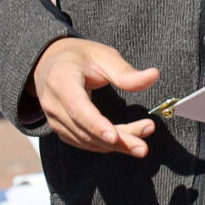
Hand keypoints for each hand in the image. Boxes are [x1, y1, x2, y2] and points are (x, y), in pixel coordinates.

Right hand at [31, 38, 160, 155]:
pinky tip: (126, 142)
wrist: (50, 63)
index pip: (77, 108)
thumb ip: (126, 71)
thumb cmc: (78, 57)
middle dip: (116, 141)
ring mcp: (55, 120)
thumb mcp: (103, 56)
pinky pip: (84, 142)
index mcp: (61, 81)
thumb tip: (154, 76)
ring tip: (142, 143)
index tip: (115, 137)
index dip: (96, 124)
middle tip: (143, 148)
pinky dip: (106, 145)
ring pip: (87, 140)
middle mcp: (54, 104)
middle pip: (86, 130)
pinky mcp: (61, 129)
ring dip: (116, 145)